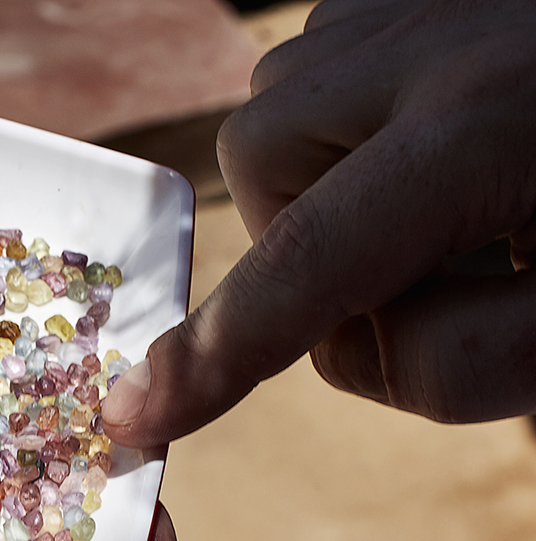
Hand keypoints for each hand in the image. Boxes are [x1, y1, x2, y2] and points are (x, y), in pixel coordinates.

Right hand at [102, 0, 535, 446]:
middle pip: (269, 177)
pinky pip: (323, 79)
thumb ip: (475, 358)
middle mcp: (423, 35)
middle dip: (325, 249)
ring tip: (469, 185)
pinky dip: (364, 133)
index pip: (305, 270)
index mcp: (487, 119)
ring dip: (346, 190)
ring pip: (288, 126)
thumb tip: (353, 345)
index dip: (214, 360)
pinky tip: (455, 132)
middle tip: (446, 263)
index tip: (136, 418)